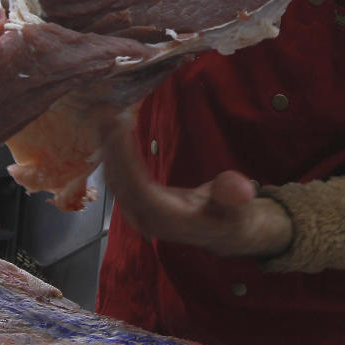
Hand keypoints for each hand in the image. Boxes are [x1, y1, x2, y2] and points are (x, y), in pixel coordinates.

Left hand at [100, 116, 292, 257]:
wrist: (224, 231)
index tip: (119, 128)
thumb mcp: (240, 208)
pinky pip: (116, 175)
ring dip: (107, 146)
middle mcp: (144, 218)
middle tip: (105, 112)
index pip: (138, 189)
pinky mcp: (133, 202)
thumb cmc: (230, 216)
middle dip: (110, 146)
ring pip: (113, 177)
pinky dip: (112, 152)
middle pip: (119, 180)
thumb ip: (234, 198)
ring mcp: (135, 211)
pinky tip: (110, 129)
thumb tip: (240, 189)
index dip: (125, 160)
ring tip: (104, 114)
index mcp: (167, 221)